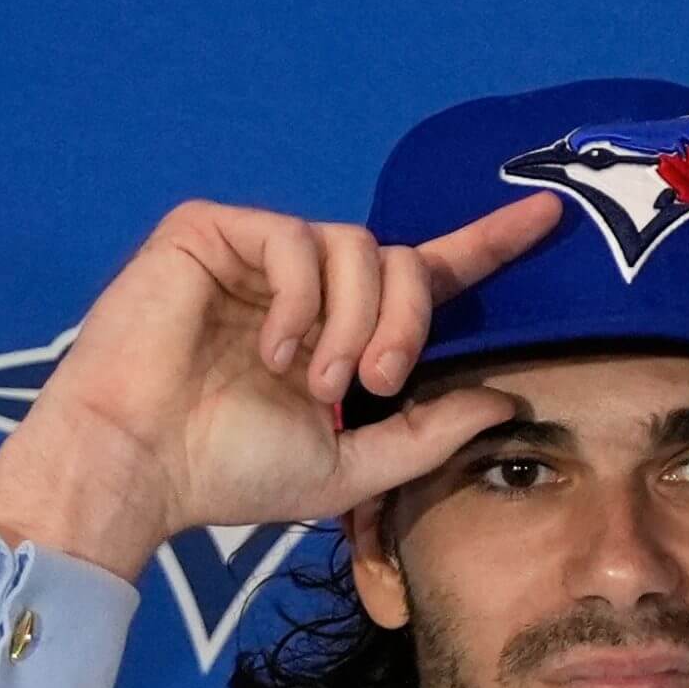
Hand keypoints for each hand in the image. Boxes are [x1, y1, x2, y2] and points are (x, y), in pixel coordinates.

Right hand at [0, 194, 562, 578]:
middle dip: (406, 325)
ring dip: (354, 320)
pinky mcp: (213, 232)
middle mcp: (311, 287)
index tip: (548, 216)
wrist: (140, 466)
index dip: (488, 245)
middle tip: (373, 385)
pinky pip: (294, 238)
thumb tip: (509, 397)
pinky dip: (299, 301)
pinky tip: (272, 351)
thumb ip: (431, 432)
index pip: (425, 277)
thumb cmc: (230, 470)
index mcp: (345, 334)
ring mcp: (261, 255)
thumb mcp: (353, 466)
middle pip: (401, 262)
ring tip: (316, 381)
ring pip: (356, 245)